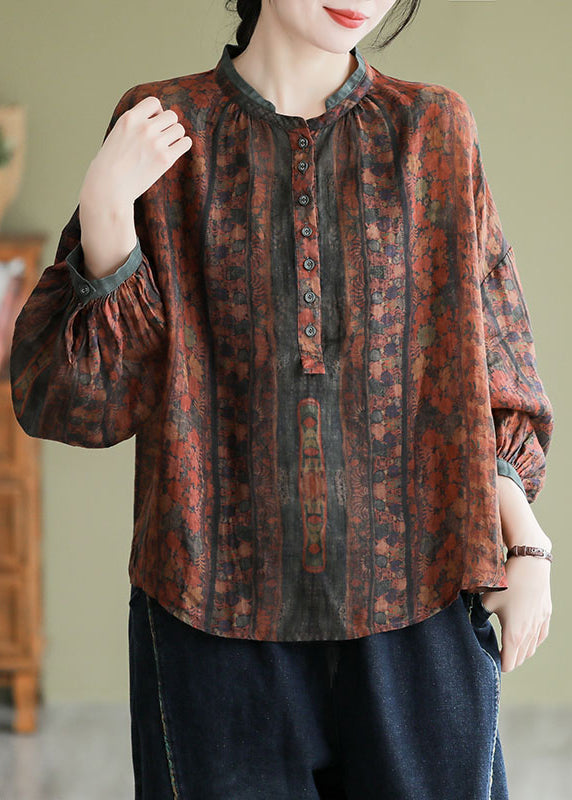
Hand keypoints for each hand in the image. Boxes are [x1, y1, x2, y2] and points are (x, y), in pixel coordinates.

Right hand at [80, 95, 192, 209]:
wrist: (109, 188)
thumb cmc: (109, 166)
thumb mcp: (117, 135)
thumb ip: (133, 126)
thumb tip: (153, 121)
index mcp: (130, 118)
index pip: (154, 103)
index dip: (158, 112)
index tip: (154, 123)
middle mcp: (144, 127)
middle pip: (171, 115)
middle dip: (168, 126)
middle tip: (161, 139)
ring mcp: (156, 143)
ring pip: (179, 129)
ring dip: (176, 137)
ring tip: (166, 147)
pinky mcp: (165, 158)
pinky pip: (185, 143)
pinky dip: (182, 146)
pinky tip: (174, 152)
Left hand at [480, 554, 551, 672]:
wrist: (530, 565)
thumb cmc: (507, 583)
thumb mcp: (486, 600)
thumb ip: (477, 616)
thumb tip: (470, 624)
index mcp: (514, 635)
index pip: (509, 663)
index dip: (499, 665)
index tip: (490, 660)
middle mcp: (529, 634)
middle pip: (521, 658)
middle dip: (510, 660)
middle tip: (497, 655)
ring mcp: (539, 625)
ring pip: (532, 649)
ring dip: (521, 652)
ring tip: (510, 648)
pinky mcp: (545, 615)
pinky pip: (540, 636)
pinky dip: (532, 641)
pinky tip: (526, 636)